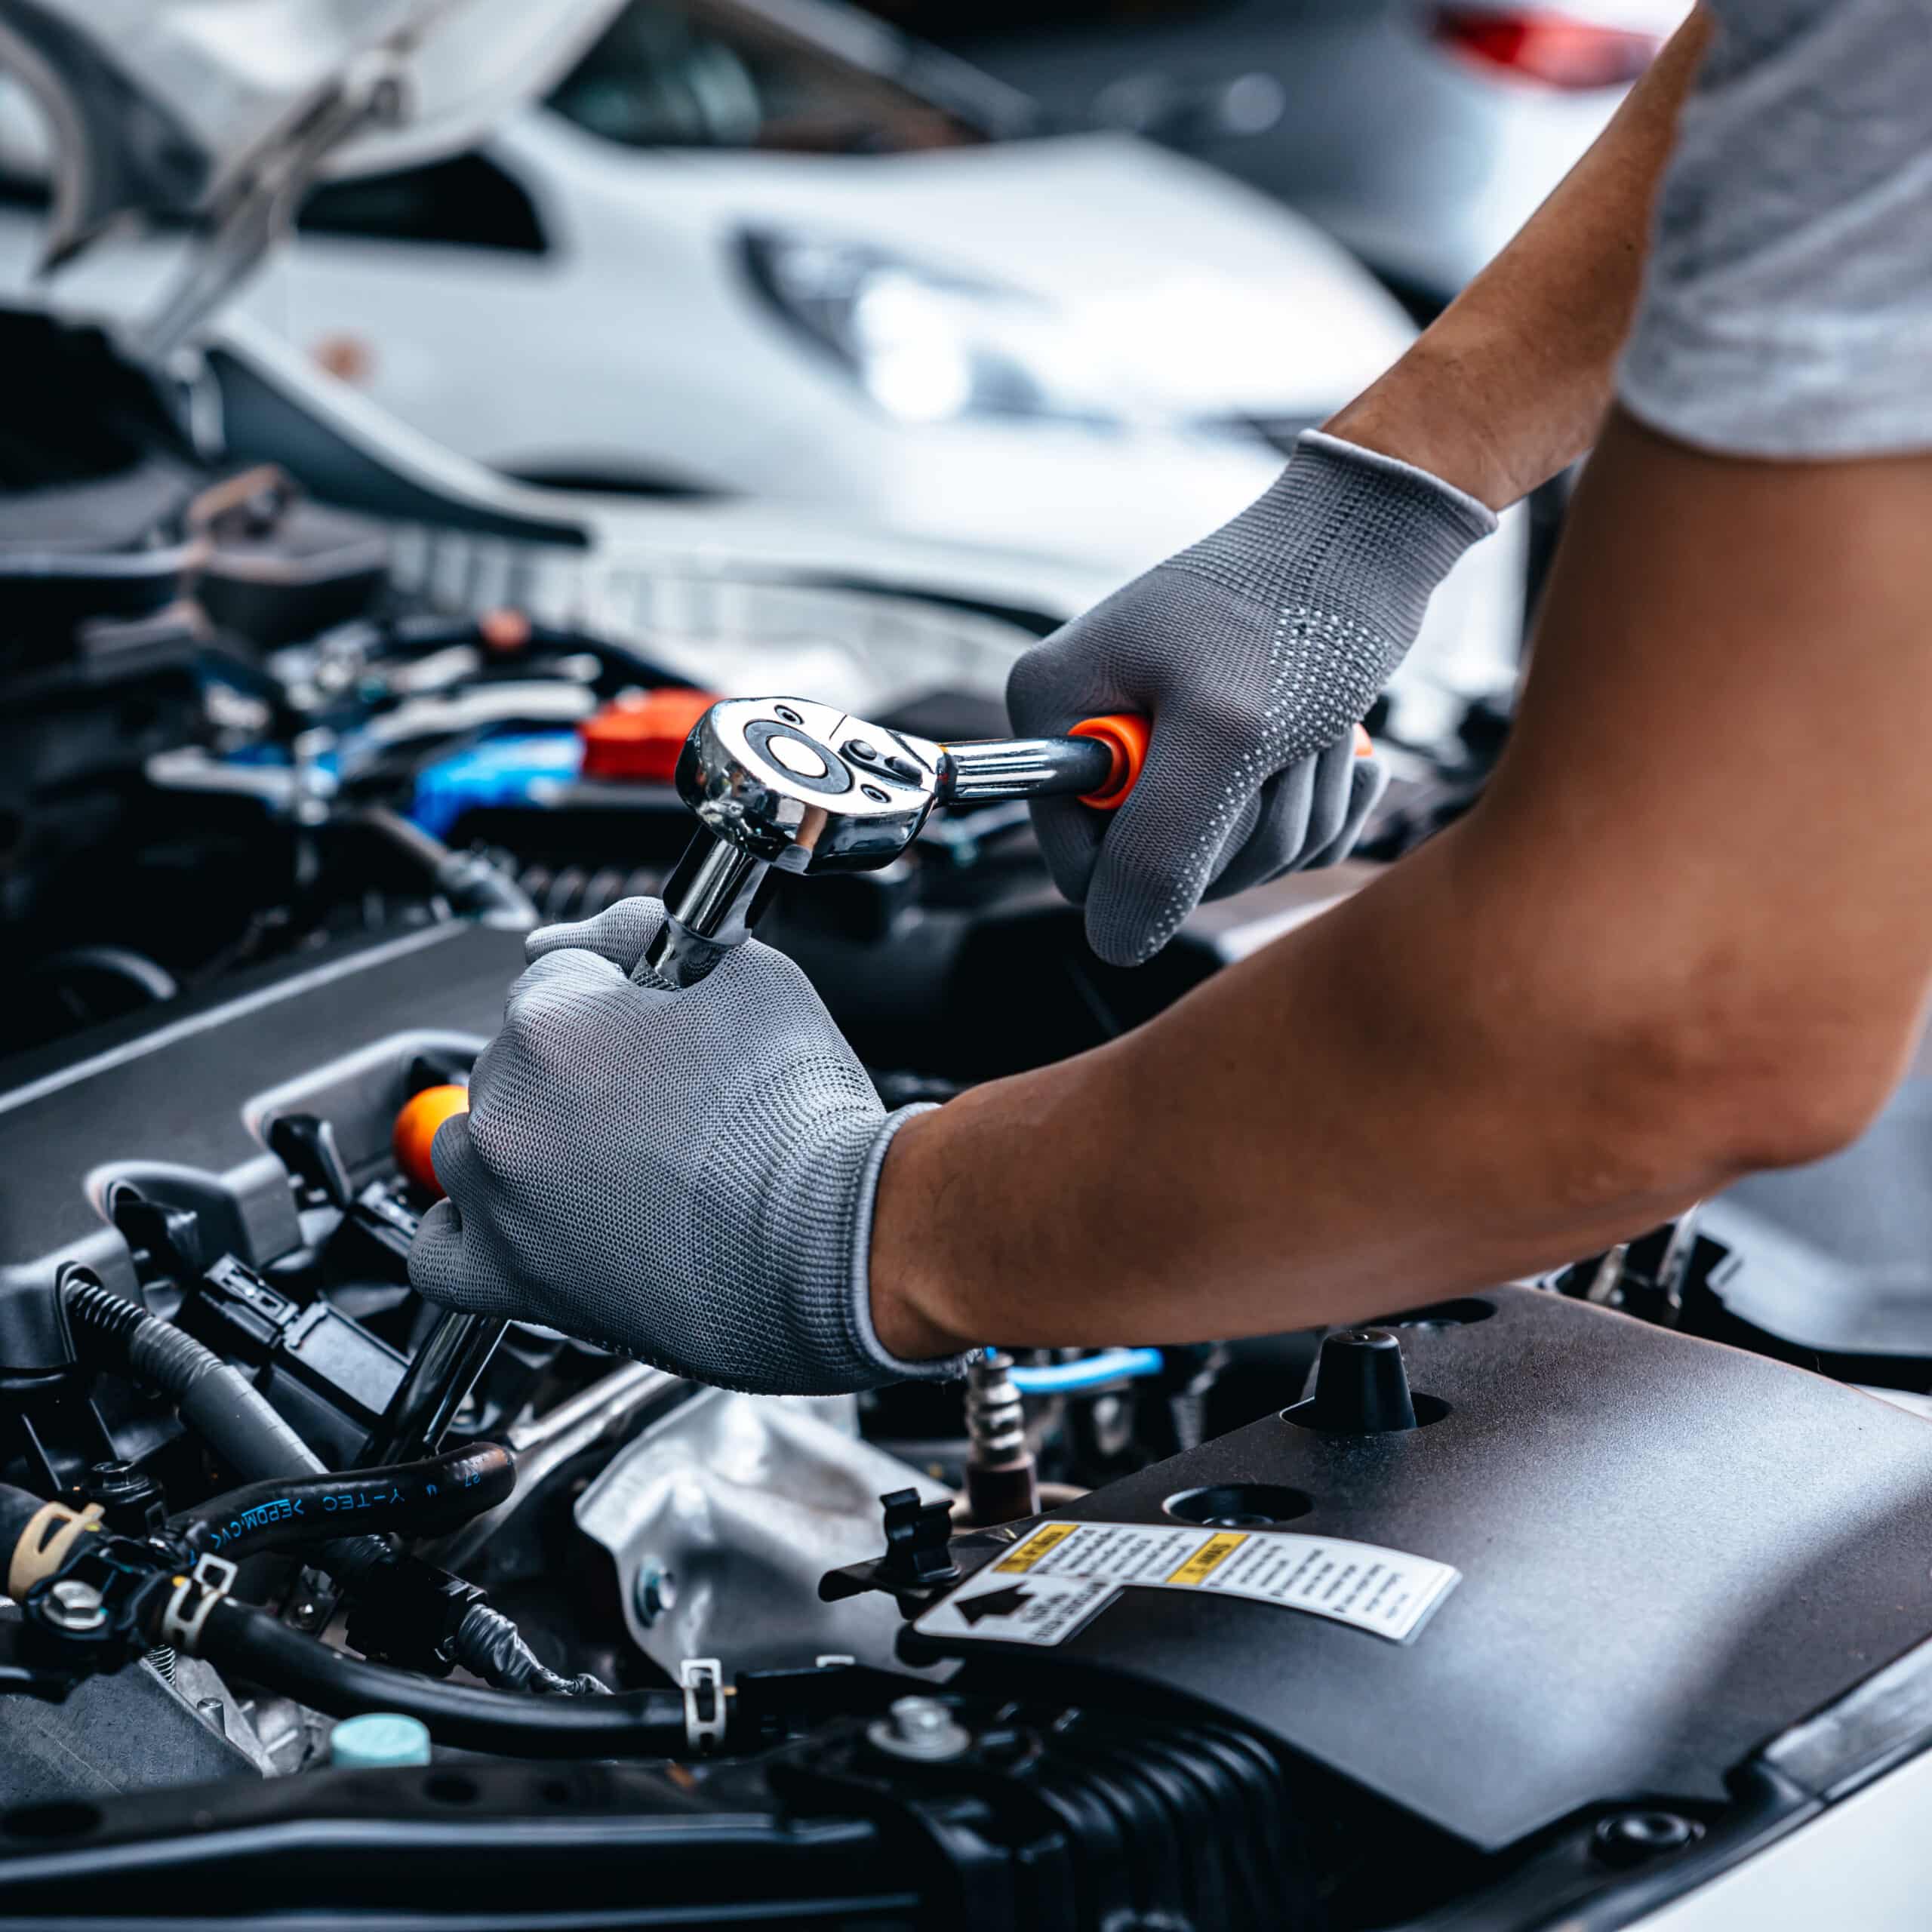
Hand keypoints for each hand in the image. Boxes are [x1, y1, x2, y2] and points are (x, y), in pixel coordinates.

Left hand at [408, 899, 968, 1394]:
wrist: (832, 1243)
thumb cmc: (802, 1120)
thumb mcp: (751, 976)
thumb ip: (650, 930)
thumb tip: (596, 932)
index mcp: (552, 1021)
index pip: (555, 972)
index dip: (616, 992)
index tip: (656, 1020)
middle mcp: (507, 1106)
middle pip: (513, 1058)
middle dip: (578, 1066)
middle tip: (662, 1099)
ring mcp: (500, 1198)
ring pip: (474, 1143)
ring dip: (528, 1140)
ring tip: (614, 1161)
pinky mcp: (511, 1280)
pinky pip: (438, 1253)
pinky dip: (468, 1230)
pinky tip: (521, 1217)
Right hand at [1007, 430, 1495, 965]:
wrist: (1372, 538)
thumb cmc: (1297, 609)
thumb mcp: (1226, 735)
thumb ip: (1159, 849)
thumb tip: (1114, 945)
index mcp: (1058, 711)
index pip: (1080, 868)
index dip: (1158, 863)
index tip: (1218, 790)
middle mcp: (1096, 730)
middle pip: (1159, 872)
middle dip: (1246, 827)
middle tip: (1281, 746)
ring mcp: (1162, 747)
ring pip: (1228, 860)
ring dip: (1295, 811)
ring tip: (1313, 731)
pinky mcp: (1227, 757)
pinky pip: (1272, 840)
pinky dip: (1319, 806)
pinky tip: (1335, 747)